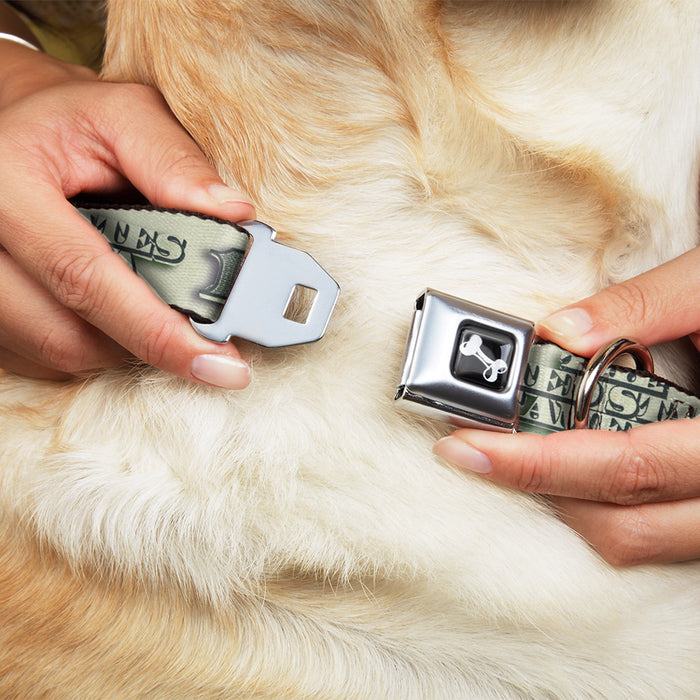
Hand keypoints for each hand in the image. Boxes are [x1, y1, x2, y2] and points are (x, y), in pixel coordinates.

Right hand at [0, 40, 254, 386]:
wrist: (11, 132)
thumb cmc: (69, 122)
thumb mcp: (123, 115)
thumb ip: (175, 161)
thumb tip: (233, 216)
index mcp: (6, 185)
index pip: (84, 277)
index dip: (156, 330)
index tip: (219, 364)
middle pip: (67, 335)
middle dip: (147, 343)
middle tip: (204, 337)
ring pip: (58, 353)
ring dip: (123, 344)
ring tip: (155, 306)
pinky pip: (43, 356)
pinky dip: (95, 344)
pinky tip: (116, 309)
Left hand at [434, 247, 699, 565]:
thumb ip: (646, 304)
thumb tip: (559, 331)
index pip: (627, 465)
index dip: (538, 463)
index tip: (467, 445)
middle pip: (625, 524)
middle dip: (538, 488)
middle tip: (474, 448)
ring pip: (641, 541)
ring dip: (569, 503)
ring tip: (518, 454)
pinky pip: (660, 534)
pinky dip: (606, 506)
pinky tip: (575, 463)